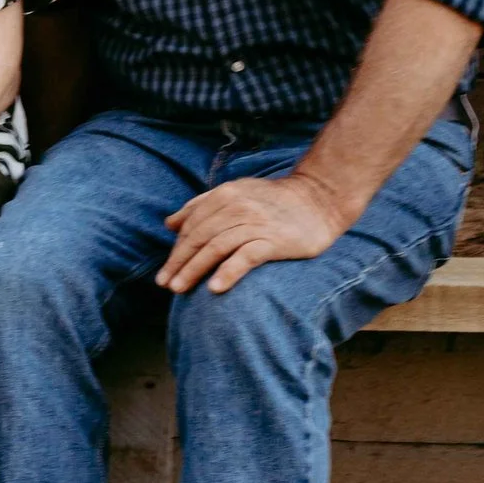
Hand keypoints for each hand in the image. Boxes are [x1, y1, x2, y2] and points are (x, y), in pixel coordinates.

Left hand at [159, 172, 356, 294]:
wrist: (318, 199)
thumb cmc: (272, 201)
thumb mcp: (234, 194)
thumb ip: (201, 206)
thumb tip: (169, 224)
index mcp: (223, 195)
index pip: (192, 227)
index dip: (177, 250)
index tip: (165, 272)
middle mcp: (236, 207)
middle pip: (199, 237)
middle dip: (179, 262)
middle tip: (165, 284)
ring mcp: (256, 223)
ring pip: (216, 247)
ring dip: (194, 269)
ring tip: (180, 289)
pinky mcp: (275, 240)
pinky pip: (246, 257)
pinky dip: (228, 272)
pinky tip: (215, 288)